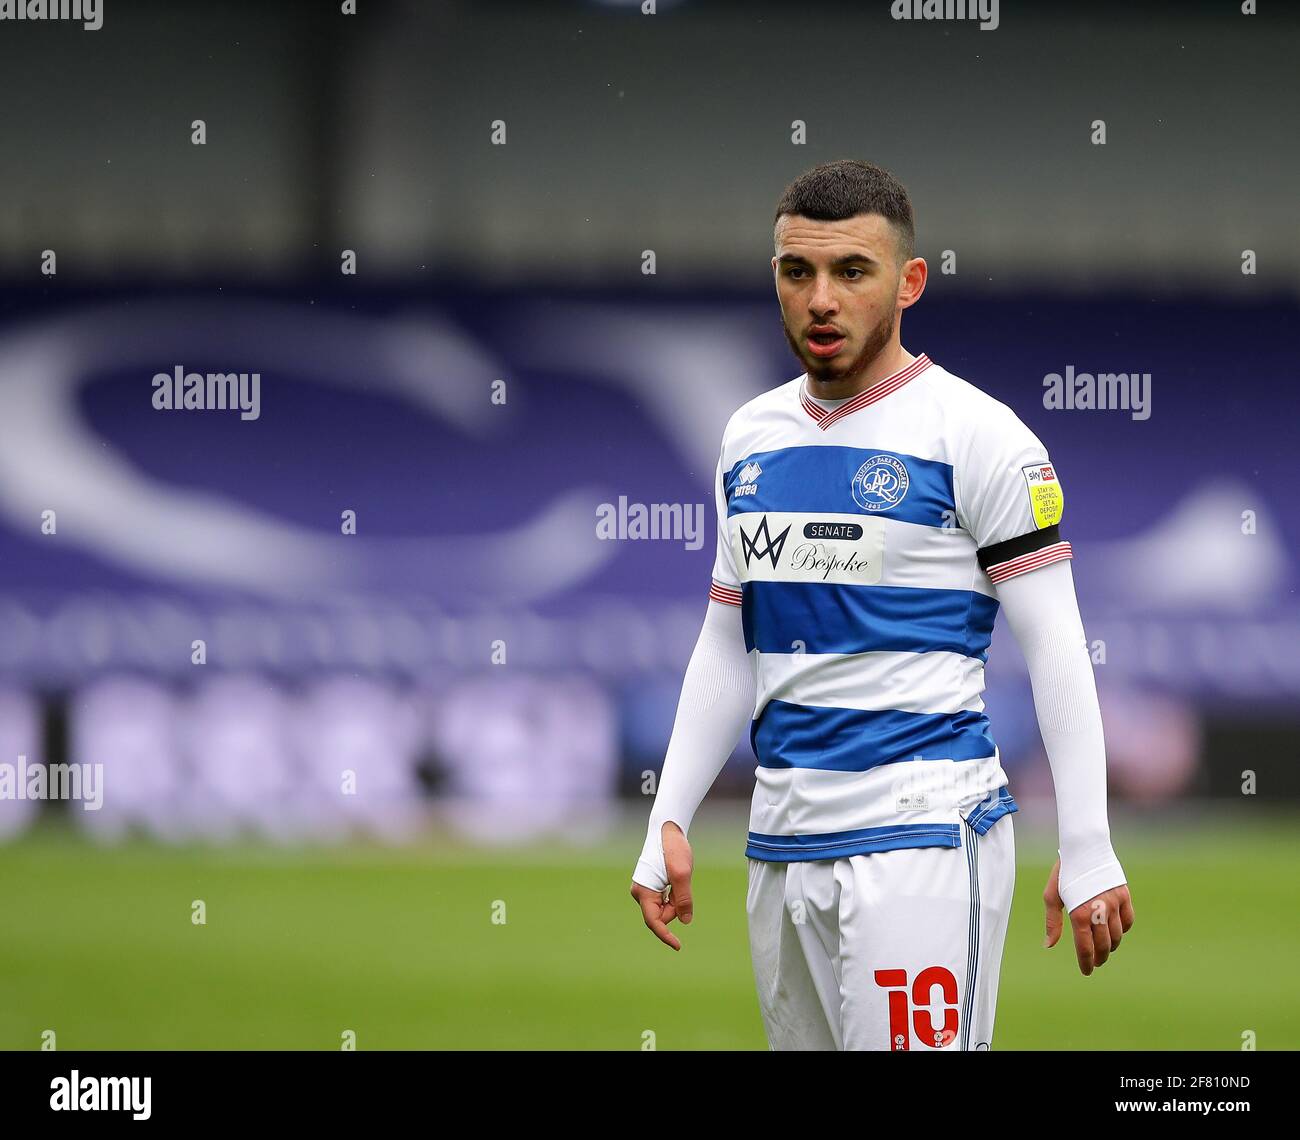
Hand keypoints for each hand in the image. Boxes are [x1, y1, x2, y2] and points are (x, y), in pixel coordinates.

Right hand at [629, 822, 693, 950]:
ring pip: (664, 909)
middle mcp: (640, 893)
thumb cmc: (673, 848)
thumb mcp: (682, 873)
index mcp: (643, 891)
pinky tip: (675, 880)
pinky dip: (674, 896)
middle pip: (661, 916)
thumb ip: (684, 899)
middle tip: (683, 886)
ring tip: (679, 879)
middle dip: (675, 909)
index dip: (666, 936)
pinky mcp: (650, 886)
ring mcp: (644, 890)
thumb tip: (685, 921)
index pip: (654, 922)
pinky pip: (664, 901)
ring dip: (676, 901)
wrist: (667, 829)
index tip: (678, 946)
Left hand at [1043, 857, 1134, 975]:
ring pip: (1117, 935)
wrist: (1084, 848)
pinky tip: (1116, 932)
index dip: (1086, 962)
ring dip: (1111, 946)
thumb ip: (1052, 922)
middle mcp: (1099, 911)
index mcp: (1079, 913)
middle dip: (1100, 957)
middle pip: (1104, 945)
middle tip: (1096, 962)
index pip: (1085, 947)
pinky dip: (1122, 930)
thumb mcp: (1052, 896)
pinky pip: (1128, 921)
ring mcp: (1114, 903)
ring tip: (1105, 949)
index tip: (1086, 971)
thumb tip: (1049, 945)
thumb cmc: (1064, 872)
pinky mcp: (1124, 895)